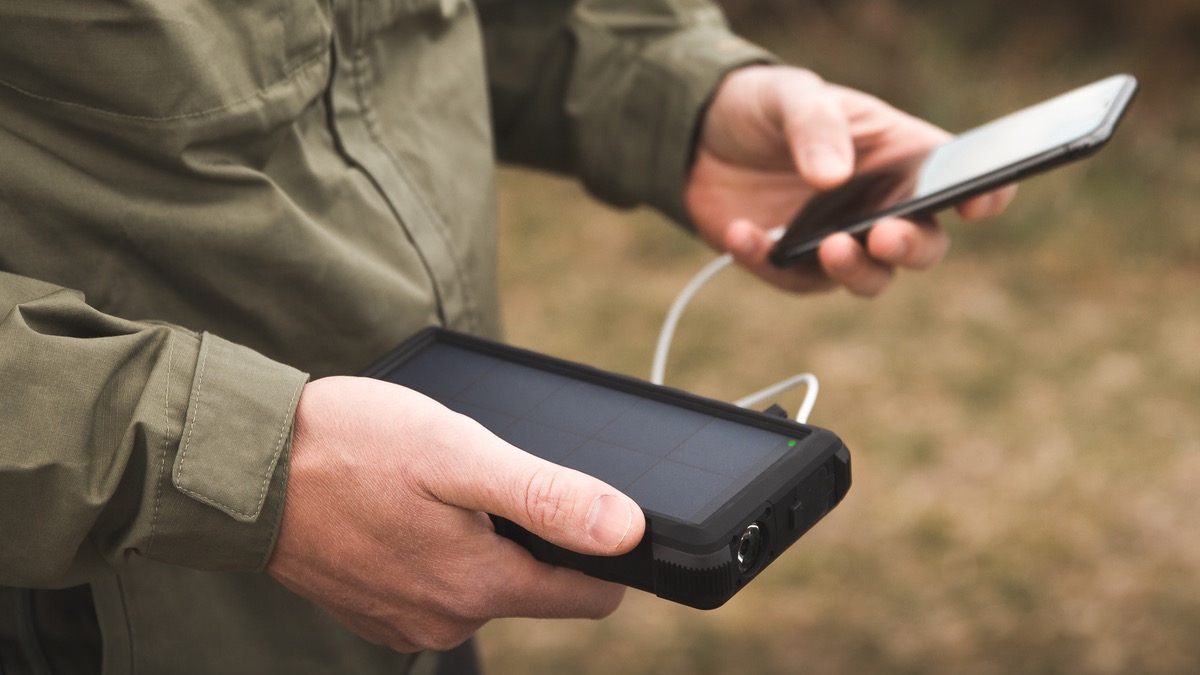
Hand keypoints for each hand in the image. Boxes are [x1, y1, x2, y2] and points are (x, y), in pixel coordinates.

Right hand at [267, 377, 644, 652]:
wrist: (242, 469)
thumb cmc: (348, 446)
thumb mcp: (459, 453)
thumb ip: (546, 496)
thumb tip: (626, 531)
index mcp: (480, 586)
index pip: (589, 596)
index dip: (599, 551)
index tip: (576, 506)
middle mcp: (447, 620)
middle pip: (532, 584)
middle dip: (522, 532)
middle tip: (474, 477)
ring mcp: (405, 622)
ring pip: (480, 581)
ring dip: (473, 536)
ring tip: (427, 488)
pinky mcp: (373, 613)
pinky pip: (432, 584)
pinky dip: (430, 548)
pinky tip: (399, 509)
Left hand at [685, 65, 1015, 295]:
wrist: (699, 137)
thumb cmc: (766, 108)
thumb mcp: (791, 96)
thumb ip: (815, 126)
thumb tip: (831, 178)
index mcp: (902, 157)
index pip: (963, 179)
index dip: (985, 194)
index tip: (977, 203)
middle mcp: (882, 206)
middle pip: (923, 246)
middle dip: (912, 247)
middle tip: (886, 236)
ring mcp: (839, 241)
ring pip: (869, 279)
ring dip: (855, 271)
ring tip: (831, 246)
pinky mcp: (793, 265)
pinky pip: (792, 279)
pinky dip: (768, 262)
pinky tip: (742, 233)